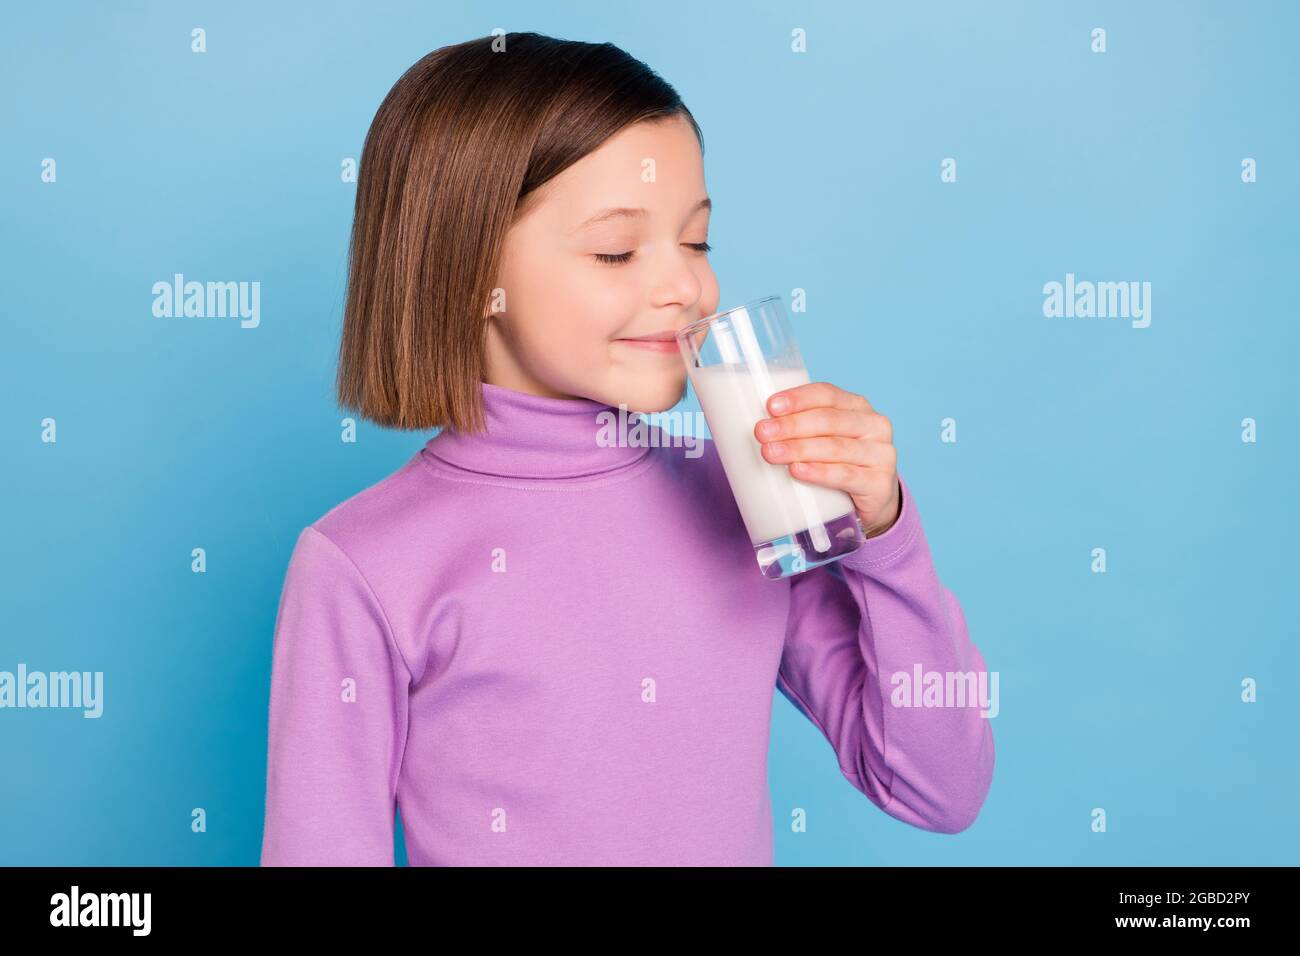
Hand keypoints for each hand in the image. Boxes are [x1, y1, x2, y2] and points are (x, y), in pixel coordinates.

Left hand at [753, 381, 900, 538]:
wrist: (872, 501)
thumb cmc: (837, 464)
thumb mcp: (824, 440)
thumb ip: (797, 429)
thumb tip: (741, 423)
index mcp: (857, 407)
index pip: (827, 393)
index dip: (798, 398)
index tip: (770, 406)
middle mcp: (873, 425)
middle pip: (828, 420)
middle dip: (791, 426)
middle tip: (761, 433)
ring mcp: (881, 455)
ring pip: (835, 448)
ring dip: (799, 449)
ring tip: (769, 453)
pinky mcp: (879, 484)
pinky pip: (846, 476)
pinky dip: (820, 473)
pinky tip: (798, 471)